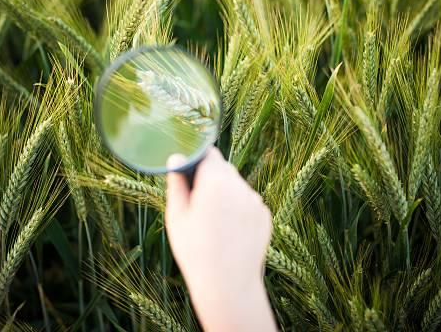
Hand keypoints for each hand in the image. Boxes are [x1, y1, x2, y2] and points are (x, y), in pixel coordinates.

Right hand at [165, 147, 276, 331]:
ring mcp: (256, 202)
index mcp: (216, 183)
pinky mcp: (265, 216)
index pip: (209, 154)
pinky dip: (238, 208)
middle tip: (197, 200)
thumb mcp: (178, 217)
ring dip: (225, 193)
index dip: (197, 159)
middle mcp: (240, 187)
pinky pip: (248, 202)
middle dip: (210, 177)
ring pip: (237, 186)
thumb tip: (176, 158)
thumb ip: (177, 184)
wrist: (229, 285)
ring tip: (213, 220)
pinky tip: (228, 229)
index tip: (188, 171)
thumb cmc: (196, 252)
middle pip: (224, 169)